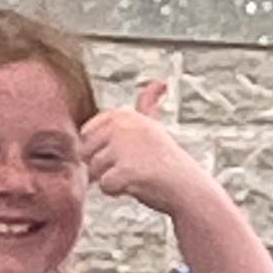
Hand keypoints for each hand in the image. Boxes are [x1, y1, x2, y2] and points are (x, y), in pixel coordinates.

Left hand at [79, 79, 207, 215]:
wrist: (187, 187)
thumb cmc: (165, 160)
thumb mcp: (153, 126)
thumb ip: (148, 104)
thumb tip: (161, 81)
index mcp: (122, 114)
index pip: (85, 135)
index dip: (101, 149)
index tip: (128, 152)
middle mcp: (122, 125)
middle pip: (85, 153)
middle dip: (103, 166)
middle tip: (131, 166)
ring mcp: (125, 146)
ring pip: (93, 170)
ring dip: (111, 178)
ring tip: (136, 175)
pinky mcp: (127, 170)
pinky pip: (104, 185)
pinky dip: (117, 191)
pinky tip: (137, 185)